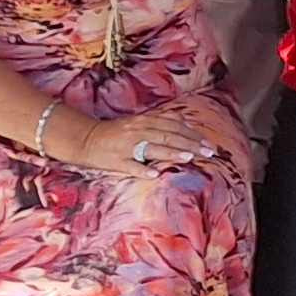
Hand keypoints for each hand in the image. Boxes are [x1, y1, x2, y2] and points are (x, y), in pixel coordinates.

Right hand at [82, 108, 227, 174]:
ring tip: (189, 157)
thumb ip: (161, 121)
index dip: (193, 134)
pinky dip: (142, 169)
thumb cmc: (116, 133)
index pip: (174, 126)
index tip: (209, 144)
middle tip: (209, 152)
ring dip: (171, 152)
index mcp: (145, 121)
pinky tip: (154, 174)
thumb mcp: (139, 122)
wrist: (85, 139)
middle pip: (168, 136)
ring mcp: (126, 146)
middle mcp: (138, 131)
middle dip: (190, 144)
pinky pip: (130, 166)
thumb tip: (185, 121)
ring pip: (152, 148)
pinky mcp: (115, 160)